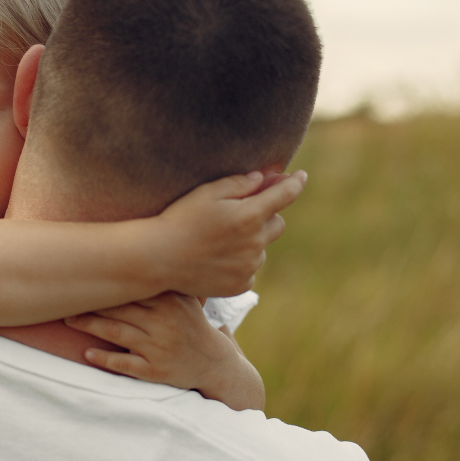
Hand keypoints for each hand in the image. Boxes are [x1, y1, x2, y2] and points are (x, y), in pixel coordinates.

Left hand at [64, 292, 264, 410]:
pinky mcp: (156, 371)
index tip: (82, 273)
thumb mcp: (182, 298)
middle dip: (90, 304)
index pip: (132, 287)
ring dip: (89, 326)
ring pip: (118, 334)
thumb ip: (160, 279)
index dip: (106, 281)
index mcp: (170, 301)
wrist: (214, 364)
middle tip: (64, 299)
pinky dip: (105, 358)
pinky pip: (125, 364)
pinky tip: (87, 353)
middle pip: (119, 309)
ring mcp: (160, 348)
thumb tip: (128, 249)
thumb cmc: (190, 324)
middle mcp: (165, 322)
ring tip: (68, 321)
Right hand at [154, 170, 305, 297]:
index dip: (295, 182)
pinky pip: (250, 269)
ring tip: (219, 240)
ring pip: (262, 248)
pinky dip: (241, 262)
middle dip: (267, 214)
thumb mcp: (207, 192)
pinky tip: (217, 257)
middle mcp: (255, 242)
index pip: (285, 194)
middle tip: (243, 212)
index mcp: (250, 215)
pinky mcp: (240, 284)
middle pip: (278, 223)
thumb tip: (263, 178)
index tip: (300, 176)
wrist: (158, 258)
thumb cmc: (180, 219)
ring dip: (251, 240)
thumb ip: (239, 183)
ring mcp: (249, 266)